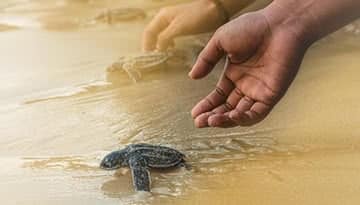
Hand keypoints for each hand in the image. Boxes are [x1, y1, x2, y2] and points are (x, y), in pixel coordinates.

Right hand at [142, 0, 225, 50]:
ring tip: (161, 56)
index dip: (146, 45)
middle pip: (153, 34)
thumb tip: (157, 49)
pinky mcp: (183, 26)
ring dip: (159, 45)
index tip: (148, 58)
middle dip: (151, 46)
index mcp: (162, 16)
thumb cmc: (197, 16)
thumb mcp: (179, 28)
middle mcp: (166, 18)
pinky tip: (172, 49)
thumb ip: (165, 38)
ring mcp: (174, 22)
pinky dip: (168, 43)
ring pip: (161, 35)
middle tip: (153, 59)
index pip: (148, 32)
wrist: (216, 9)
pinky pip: (170, 36)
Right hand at [189, 11, 308, 127]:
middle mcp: (246, 85)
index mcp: (234, 74)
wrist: (279, 25)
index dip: (206, 106)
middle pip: (227, 108)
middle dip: (213, 117)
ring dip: (225, 121)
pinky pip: (257, 113)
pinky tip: (231, 116)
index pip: (218, 96)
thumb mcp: (221, 41)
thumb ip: (206, 59)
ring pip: (240, 115)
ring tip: (211, 121)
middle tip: (200, 123)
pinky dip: (244, 119)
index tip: (194, 114)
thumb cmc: (253, 28)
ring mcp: (259, 91)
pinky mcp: (272, 95)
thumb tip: (192, 76)